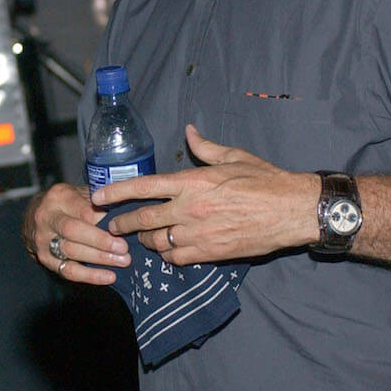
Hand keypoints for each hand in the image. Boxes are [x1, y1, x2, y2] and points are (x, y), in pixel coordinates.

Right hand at [21, 181, 129, 284]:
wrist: (35, 219)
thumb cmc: (66, 205)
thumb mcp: (79, 193)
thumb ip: (99, 200)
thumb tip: (126, 211)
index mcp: (59, 196)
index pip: (83, 209)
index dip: (104, 219)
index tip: (123, 225)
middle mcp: (47, 217)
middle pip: (73, 230)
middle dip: (100, 241)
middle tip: (123, 248)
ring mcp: (43, 240)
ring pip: (72, 251)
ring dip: (100, 258)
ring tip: (122, 261)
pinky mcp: (45, 259)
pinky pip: (68, 271)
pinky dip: (90, 276)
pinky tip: (109, 276)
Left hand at [91, 125, 316, 263]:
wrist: (292, 210)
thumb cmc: (264, 180)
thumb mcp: (233, 157)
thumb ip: (205, 147)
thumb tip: (189, 132)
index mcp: (191, 182)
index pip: (143, 187)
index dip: (115, 193)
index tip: (98, 198)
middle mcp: (189, 208)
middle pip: (142, 220)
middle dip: (123, 223)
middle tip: (112, 226)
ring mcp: (199, 233)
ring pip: (157, 242)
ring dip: (145, 241)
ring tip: (141, 238)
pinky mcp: (211, 252)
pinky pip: (177, 258)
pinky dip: (167, 255)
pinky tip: (167, 250)